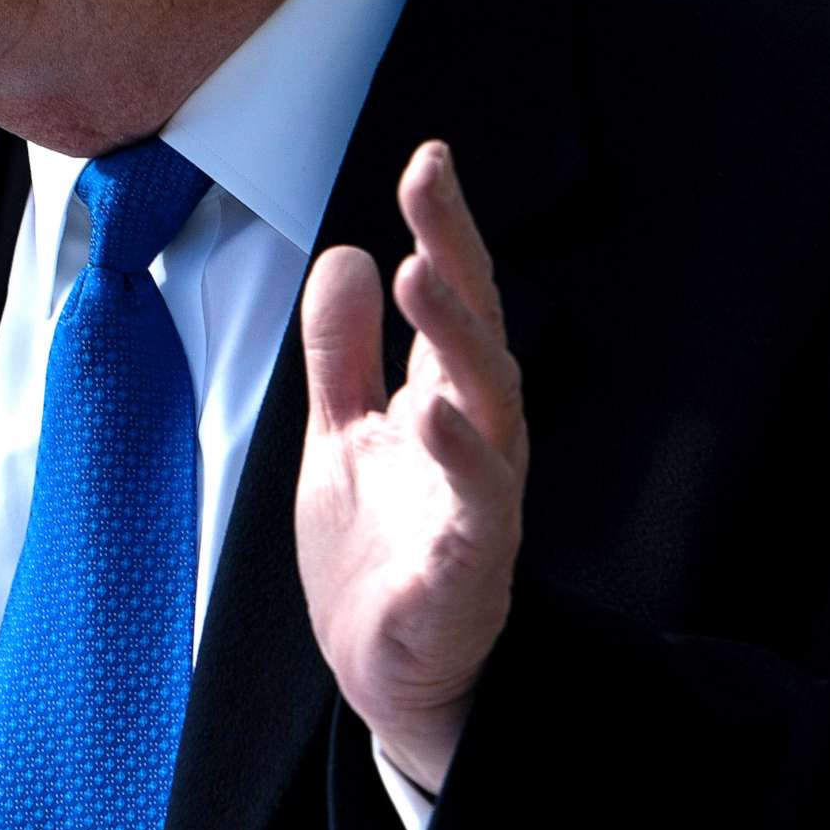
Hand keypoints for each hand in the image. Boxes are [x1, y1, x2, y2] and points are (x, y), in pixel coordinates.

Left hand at [295, 141, 526, 793]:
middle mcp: (478, 440)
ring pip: (489, 407)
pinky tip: (432, 414)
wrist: (385, 671)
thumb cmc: (378, 549)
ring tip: (415, 275)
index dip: (446, 229)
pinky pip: (478, 508)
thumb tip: (346, 252)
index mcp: (447, 402)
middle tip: (427, 186)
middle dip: (455, 256)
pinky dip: (462, 460)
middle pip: (479, 333)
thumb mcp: (340, 434)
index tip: (430, 157)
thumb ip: (342, 353)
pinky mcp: (470, 569)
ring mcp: (481, 503)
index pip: (455, 301)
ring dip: (455, 338)